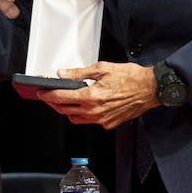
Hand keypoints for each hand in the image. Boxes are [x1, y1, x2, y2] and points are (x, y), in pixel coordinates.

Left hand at [38, 62, 159, 128]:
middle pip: (66, 110)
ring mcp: (102, 119)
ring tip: (64, 102)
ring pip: (76, 119)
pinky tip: (83, 106)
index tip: (41, 92)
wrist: (150, 89)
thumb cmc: (131, 77)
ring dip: (67, 111)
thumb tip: (63, 74)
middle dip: (54, 104)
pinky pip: (90, 122)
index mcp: (91, 96)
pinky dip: (83, 115)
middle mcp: (95, 111)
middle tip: (49, 97)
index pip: (62, 97)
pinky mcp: (109, 124)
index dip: (48, 95)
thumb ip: (80, 72)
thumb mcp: (103, 69)